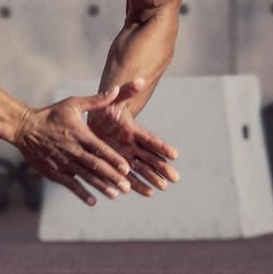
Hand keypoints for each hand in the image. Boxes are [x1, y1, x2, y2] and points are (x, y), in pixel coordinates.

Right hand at [13, 87, 135, 206]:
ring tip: (115, 194)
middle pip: (95, 165)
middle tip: (127, 187)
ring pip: (85, 177)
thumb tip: (116, 89)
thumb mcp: (73, 103)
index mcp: (79, 134)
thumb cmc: (51, 114)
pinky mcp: (54, 172)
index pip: (99, 148)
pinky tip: (92, 200)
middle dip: (112, 177)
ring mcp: (63, 162)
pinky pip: (70, 184)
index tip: (126, 168)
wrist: (24, 128)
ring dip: (100, 186)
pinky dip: (81, 192)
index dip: (113, 159)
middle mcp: (72, 150)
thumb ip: (97, 100)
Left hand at [86, 77, 180, 195]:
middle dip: (162, 168)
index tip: (174, 154)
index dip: (161, 146)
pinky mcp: (118, 163)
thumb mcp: (113, 99)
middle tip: (175, 178)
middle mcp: (133, 144)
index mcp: (133, 130)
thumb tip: (140, 80)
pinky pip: (129, 175)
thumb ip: (125, 91)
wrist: (97, 119)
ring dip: (152, 178)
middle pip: (150, 157)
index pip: (150, 139)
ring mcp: (127, 155)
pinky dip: (138, 184)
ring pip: (142, 168)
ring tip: (162, 188)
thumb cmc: (106, 108)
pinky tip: (148, 193)